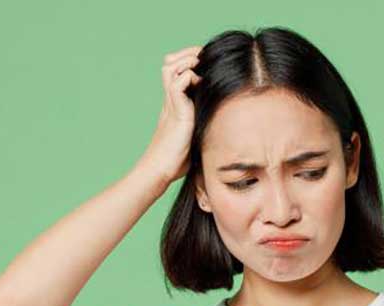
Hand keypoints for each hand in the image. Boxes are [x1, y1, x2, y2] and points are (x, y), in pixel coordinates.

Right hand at [135, 45, 203, 185]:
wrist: (159, 171)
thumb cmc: (175, 162)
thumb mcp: (194, 140)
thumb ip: (203, 129)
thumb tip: (224, 133)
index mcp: (174, 105)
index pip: (178, 73)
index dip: (190, 64)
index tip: (207, 65)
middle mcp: (170, 101)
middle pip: (170, 64)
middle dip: (187, 56)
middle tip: (204, 58)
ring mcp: (171, 105)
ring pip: (171, 68)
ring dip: (186, 62)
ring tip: (201, 66)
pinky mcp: (175, 112)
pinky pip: (177, 83)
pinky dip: (188, 77)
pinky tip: (200, 83)